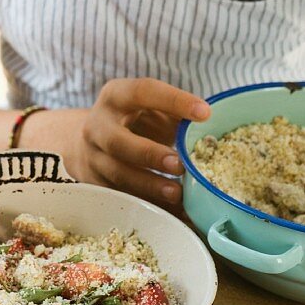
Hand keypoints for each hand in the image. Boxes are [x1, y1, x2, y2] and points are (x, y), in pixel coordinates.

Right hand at [27, 78, 209, 209]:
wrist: (92, 140)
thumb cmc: (133, 120)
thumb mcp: (150, 107)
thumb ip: (176, 112)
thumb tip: (212, 124)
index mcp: (115, 96)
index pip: (142, 92)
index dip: (173, 101)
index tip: (205, 113)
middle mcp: (98, 125)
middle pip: (117, 141)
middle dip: (149, 154)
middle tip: (179, 165)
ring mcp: (94, 157)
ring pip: (118, 174)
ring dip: (149, 185)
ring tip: (178, 194)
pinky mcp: (97, 182)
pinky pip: (123, 197)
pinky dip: (149, 206)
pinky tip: (174, 212)